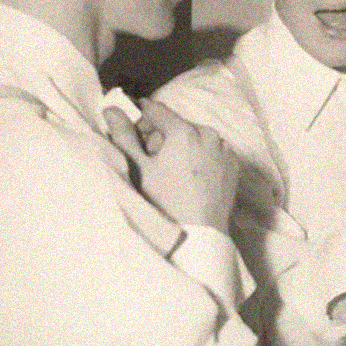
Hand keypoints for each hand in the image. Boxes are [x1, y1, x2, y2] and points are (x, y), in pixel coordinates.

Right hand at [104, 99, 240, 230]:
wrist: (197, 236)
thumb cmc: (165, 204)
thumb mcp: (138, 168)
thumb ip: (123, 134)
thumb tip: (112, 109)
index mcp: (185, 131)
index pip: (156, 110)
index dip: (140, 119)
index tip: (133, 133)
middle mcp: (209, 135)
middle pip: (176, 124)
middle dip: (160, 138)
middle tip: (151, 163)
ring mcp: (224, 150)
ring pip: (194, 137)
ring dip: (180, 148)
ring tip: (170, 175)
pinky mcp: (233, 165)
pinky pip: (210, 151)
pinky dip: (198, 158)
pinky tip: (188, 180)